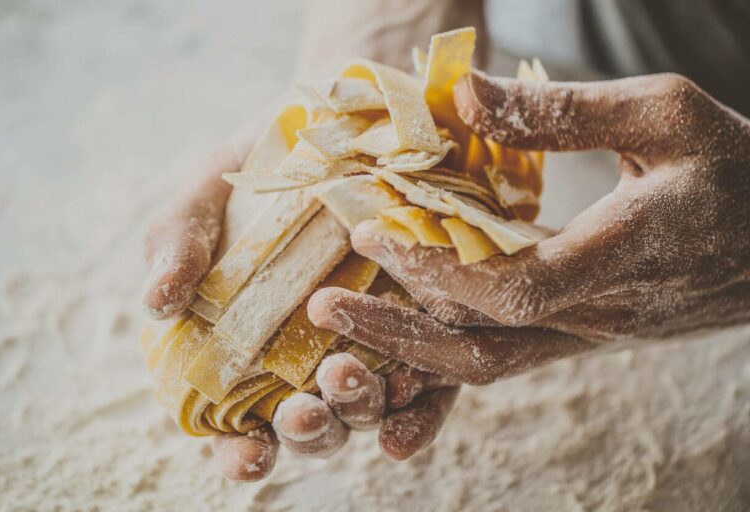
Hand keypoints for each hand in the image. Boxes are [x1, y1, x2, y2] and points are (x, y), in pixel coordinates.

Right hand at [142, 134, 458, 481]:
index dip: (241, 452)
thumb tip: (156, 301)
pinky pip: (429, 379)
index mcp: (250, 353)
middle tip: (301, 414)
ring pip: (368, 405)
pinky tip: (408, 392)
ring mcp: (369, 346)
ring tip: (345, 379)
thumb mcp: (203, 201)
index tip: (248, 454)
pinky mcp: (421, 325)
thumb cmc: (253, 171)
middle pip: (313, 424)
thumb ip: (176, 247)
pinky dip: (422, 401)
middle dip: (309, 432)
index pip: (242, 427)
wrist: (332, 124)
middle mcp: (310, 360)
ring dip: (358, 409)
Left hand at [307, 71, 749, 383]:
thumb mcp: (666, 113)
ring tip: (346, 320)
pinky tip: (402, 316)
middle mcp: (602, 317)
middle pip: (481, 349)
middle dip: (397, 332)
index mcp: (626, 257)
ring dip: (411, 347)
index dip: (438, 269)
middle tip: (322, 308)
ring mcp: (592, 338)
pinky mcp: (584, 337)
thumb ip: (564, 112)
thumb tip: (463, 94)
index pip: (514, 291)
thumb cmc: (736, 170)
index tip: (374, 234)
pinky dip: (445, 340)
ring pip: (487, 364)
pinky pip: (504, 353)